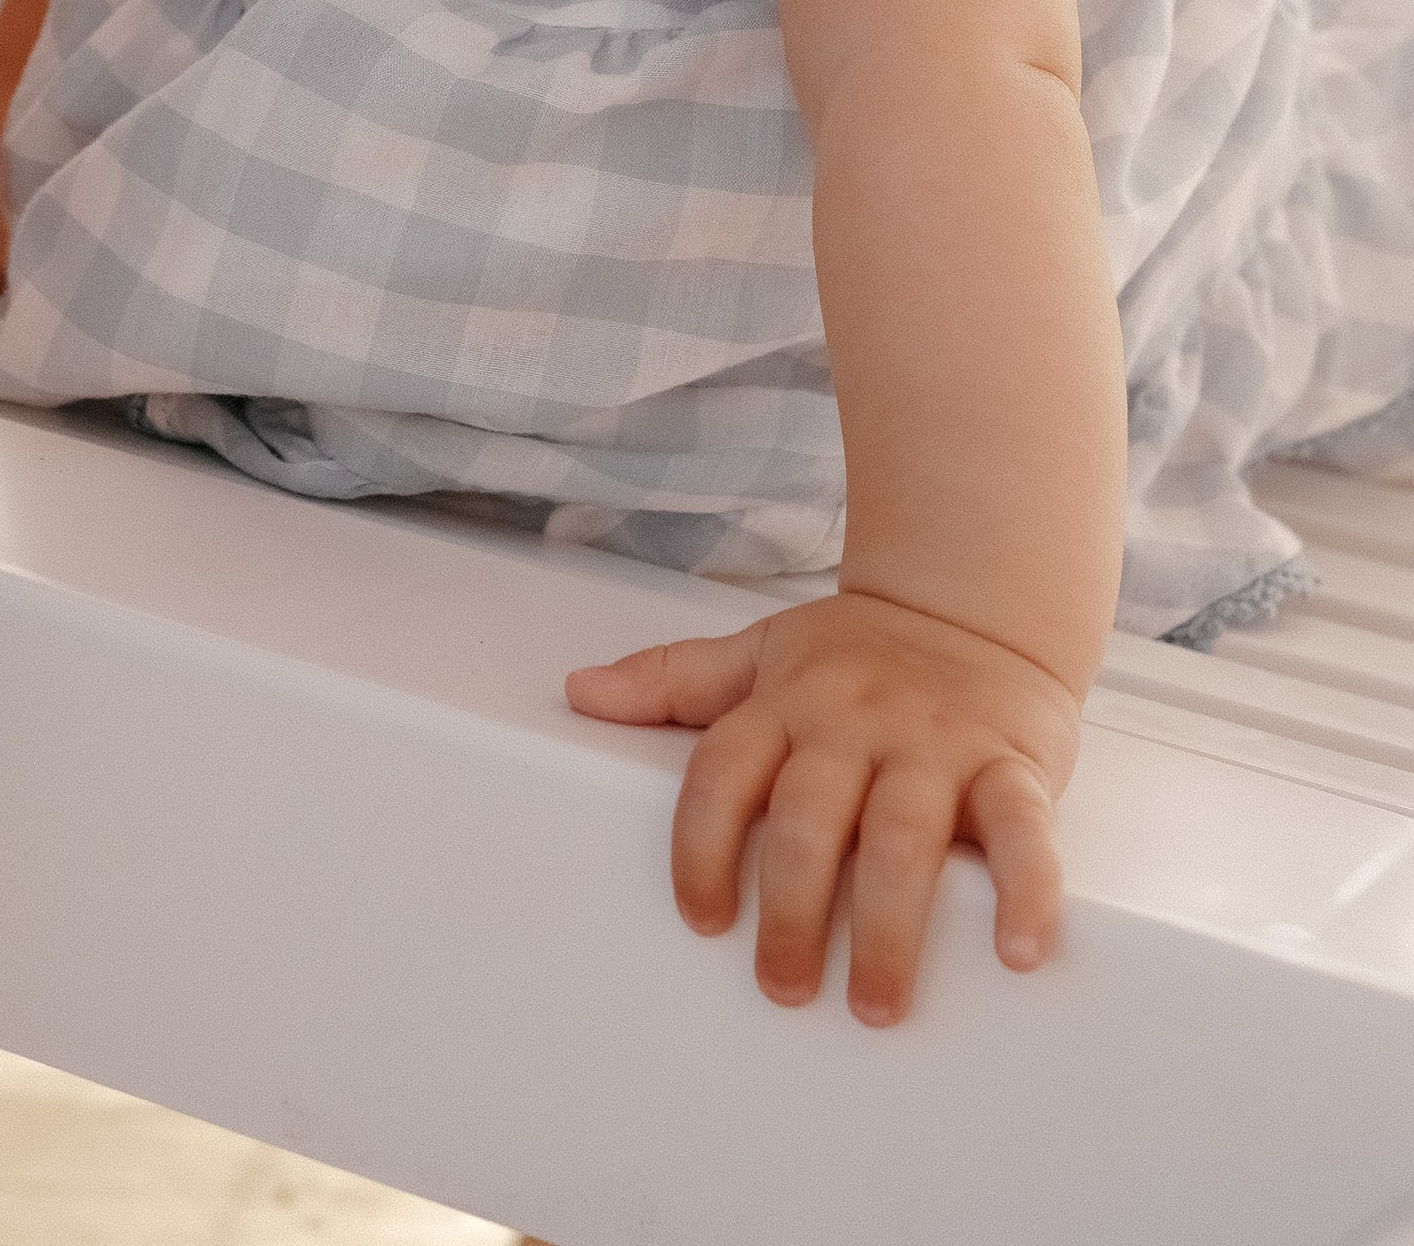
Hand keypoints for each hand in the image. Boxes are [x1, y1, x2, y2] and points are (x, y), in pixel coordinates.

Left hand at [565, 589, 1080, 1024]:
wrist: (978, 603)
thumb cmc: (860, 650)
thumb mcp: (761, 651)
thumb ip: (673, 679)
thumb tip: (580, 692)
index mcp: (788, 700)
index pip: (723, 772)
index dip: (700, 847)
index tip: (699, 921)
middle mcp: (854, 720)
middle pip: (808, 817)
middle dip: (790, 909)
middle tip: (781, 988)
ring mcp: (933, 743)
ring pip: (902, 836)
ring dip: (887, 928)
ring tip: (872, 1004)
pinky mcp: (1011, 764)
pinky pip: (1022, 830)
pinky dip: (1027, 891)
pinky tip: (1020, 952)